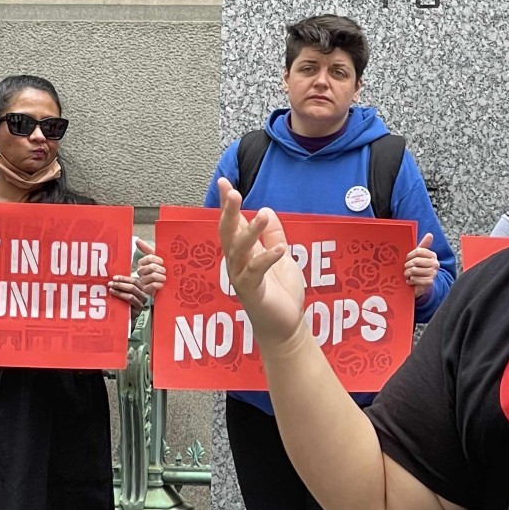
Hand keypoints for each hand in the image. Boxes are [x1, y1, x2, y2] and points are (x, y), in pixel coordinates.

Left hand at [108, 273, 147, 318]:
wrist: (125, 321)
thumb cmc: (124, 306)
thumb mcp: (124, 295)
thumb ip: (122, 287)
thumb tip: (113, 279)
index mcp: (140, 290)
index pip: (135, 281)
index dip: (124, 278)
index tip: (114, 277)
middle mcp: (143, 296)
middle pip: (133, 286)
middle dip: (120, 283)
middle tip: (111, 283)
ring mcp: (141, 304)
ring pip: (131, 294)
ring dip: (119, 290)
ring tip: (110, 289)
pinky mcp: (138, 311)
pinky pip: (130, 301)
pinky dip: (121, 296)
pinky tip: (114, 295)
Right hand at [136, 239, 165, 297]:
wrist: (167, 284)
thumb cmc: (161, 269)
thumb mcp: (156, 258)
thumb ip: (146, 249)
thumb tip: (137, 240)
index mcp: (142, 263)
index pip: (149, 258)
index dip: (158, 260)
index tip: (162, 262)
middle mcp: (140, 272)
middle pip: (151, 267)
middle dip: (161, 269)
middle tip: (164, 272)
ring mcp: (142, 282)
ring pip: (153, 276)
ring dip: (162, 277)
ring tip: (164, 278)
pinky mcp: (146, 291)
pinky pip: (153, 285)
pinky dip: (160, 285)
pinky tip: (162, 285)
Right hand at [217, 177, 304, 345]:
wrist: (285, 326)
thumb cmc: (280, 294)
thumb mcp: (281, 257)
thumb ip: (274, 235)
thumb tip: (266, 210)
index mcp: (244, 253)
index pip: (233, 224)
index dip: (227, 204)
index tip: (224, 183)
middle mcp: (237, 263)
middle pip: (228, 233)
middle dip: (229, 212)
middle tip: (231, 192)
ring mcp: (241, 277)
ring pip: (239, 250)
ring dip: (250, 232)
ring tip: (262, 215)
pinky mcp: (251, 291)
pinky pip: (256, 271)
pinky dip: (267, 258)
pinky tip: (279, 248)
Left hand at [404, 233, 439, 299]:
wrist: (421, 285)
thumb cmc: (418, 268)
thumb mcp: (419, 256)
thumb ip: (424, 245)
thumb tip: (430, 234)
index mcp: (432, 255)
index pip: (418, 251)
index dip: (409, 256)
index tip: (407, 259)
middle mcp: (435, 264)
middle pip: (415, 261)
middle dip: (407, 266)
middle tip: (406, 268)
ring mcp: (433, 273)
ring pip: (414, 270)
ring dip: (407, 273)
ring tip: (408, 275)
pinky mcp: (430, 282)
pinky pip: (415, 279)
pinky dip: (410, 280)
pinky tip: (411, 281)